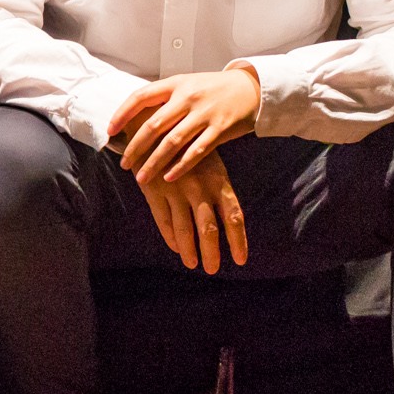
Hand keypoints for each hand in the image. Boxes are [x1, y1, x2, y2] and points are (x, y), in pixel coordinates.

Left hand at [110, 66, 261, 183]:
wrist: (250, 88)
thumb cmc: (212, 89)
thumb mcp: (186, 84)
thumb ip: (164, 99)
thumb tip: (133, 118)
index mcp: (175, 84)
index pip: (141, 97)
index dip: (122, 114)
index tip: (110, 131)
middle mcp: (188, 97)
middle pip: (153, 125)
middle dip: (135, 147)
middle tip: (124, 163)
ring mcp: (204, 113)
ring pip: (172, 142)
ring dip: (154, 162)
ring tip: (141, 177)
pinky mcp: (220, 128)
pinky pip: (196, 151)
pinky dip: (181, 166)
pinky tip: (169, 177)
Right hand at [136, 153, 247, 274]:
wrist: (154, 124)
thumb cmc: (188, 146)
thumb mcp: (210, 162)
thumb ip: (217, 189)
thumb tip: (226, 220)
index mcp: (218, 180)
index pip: (233, 216)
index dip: (237, 241)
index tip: (240, 260)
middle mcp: (199, 188)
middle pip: (209, 228)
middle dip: (211, 253)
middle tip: (213, 269)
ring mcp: (175, 190)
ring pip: (184, 229)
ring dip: (189, 251)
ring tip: (192, 264)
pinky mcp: (154, 191)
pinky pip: (163, 220)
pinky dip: (170, 238)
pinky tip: (176, 248)